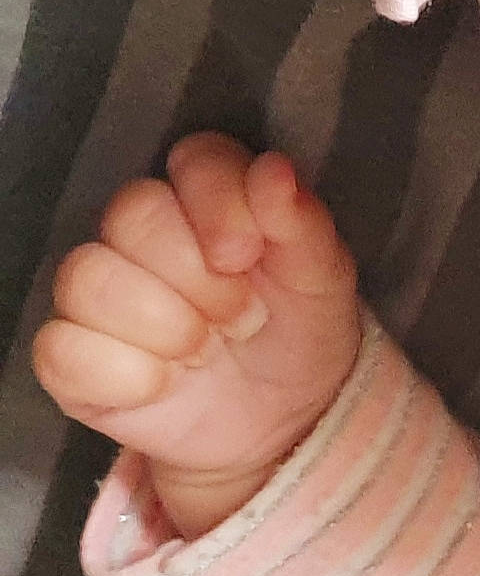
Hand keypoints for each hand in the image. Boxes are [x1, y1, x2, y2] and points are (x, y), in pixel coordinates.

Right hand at [34, 134, 361, 537]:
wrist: (285, 417)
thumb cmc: (300, 327)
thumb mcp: (322, 276)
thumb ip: (301, 220)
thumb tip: (274, 170)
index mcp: (211, 194)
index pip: (193, 158)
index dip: (219, 204)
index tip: (248, 256)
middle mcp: (146, 231)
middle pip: (132, 212)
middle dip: (198, 276)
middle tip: (242, 315)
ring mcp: (102, 291)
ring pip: (88, 275)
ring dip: (163, 325)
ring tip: (206, 348)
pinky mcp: (72, 353)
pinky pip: (61, 346)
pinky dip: (125, 374)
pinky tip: (167, 382)